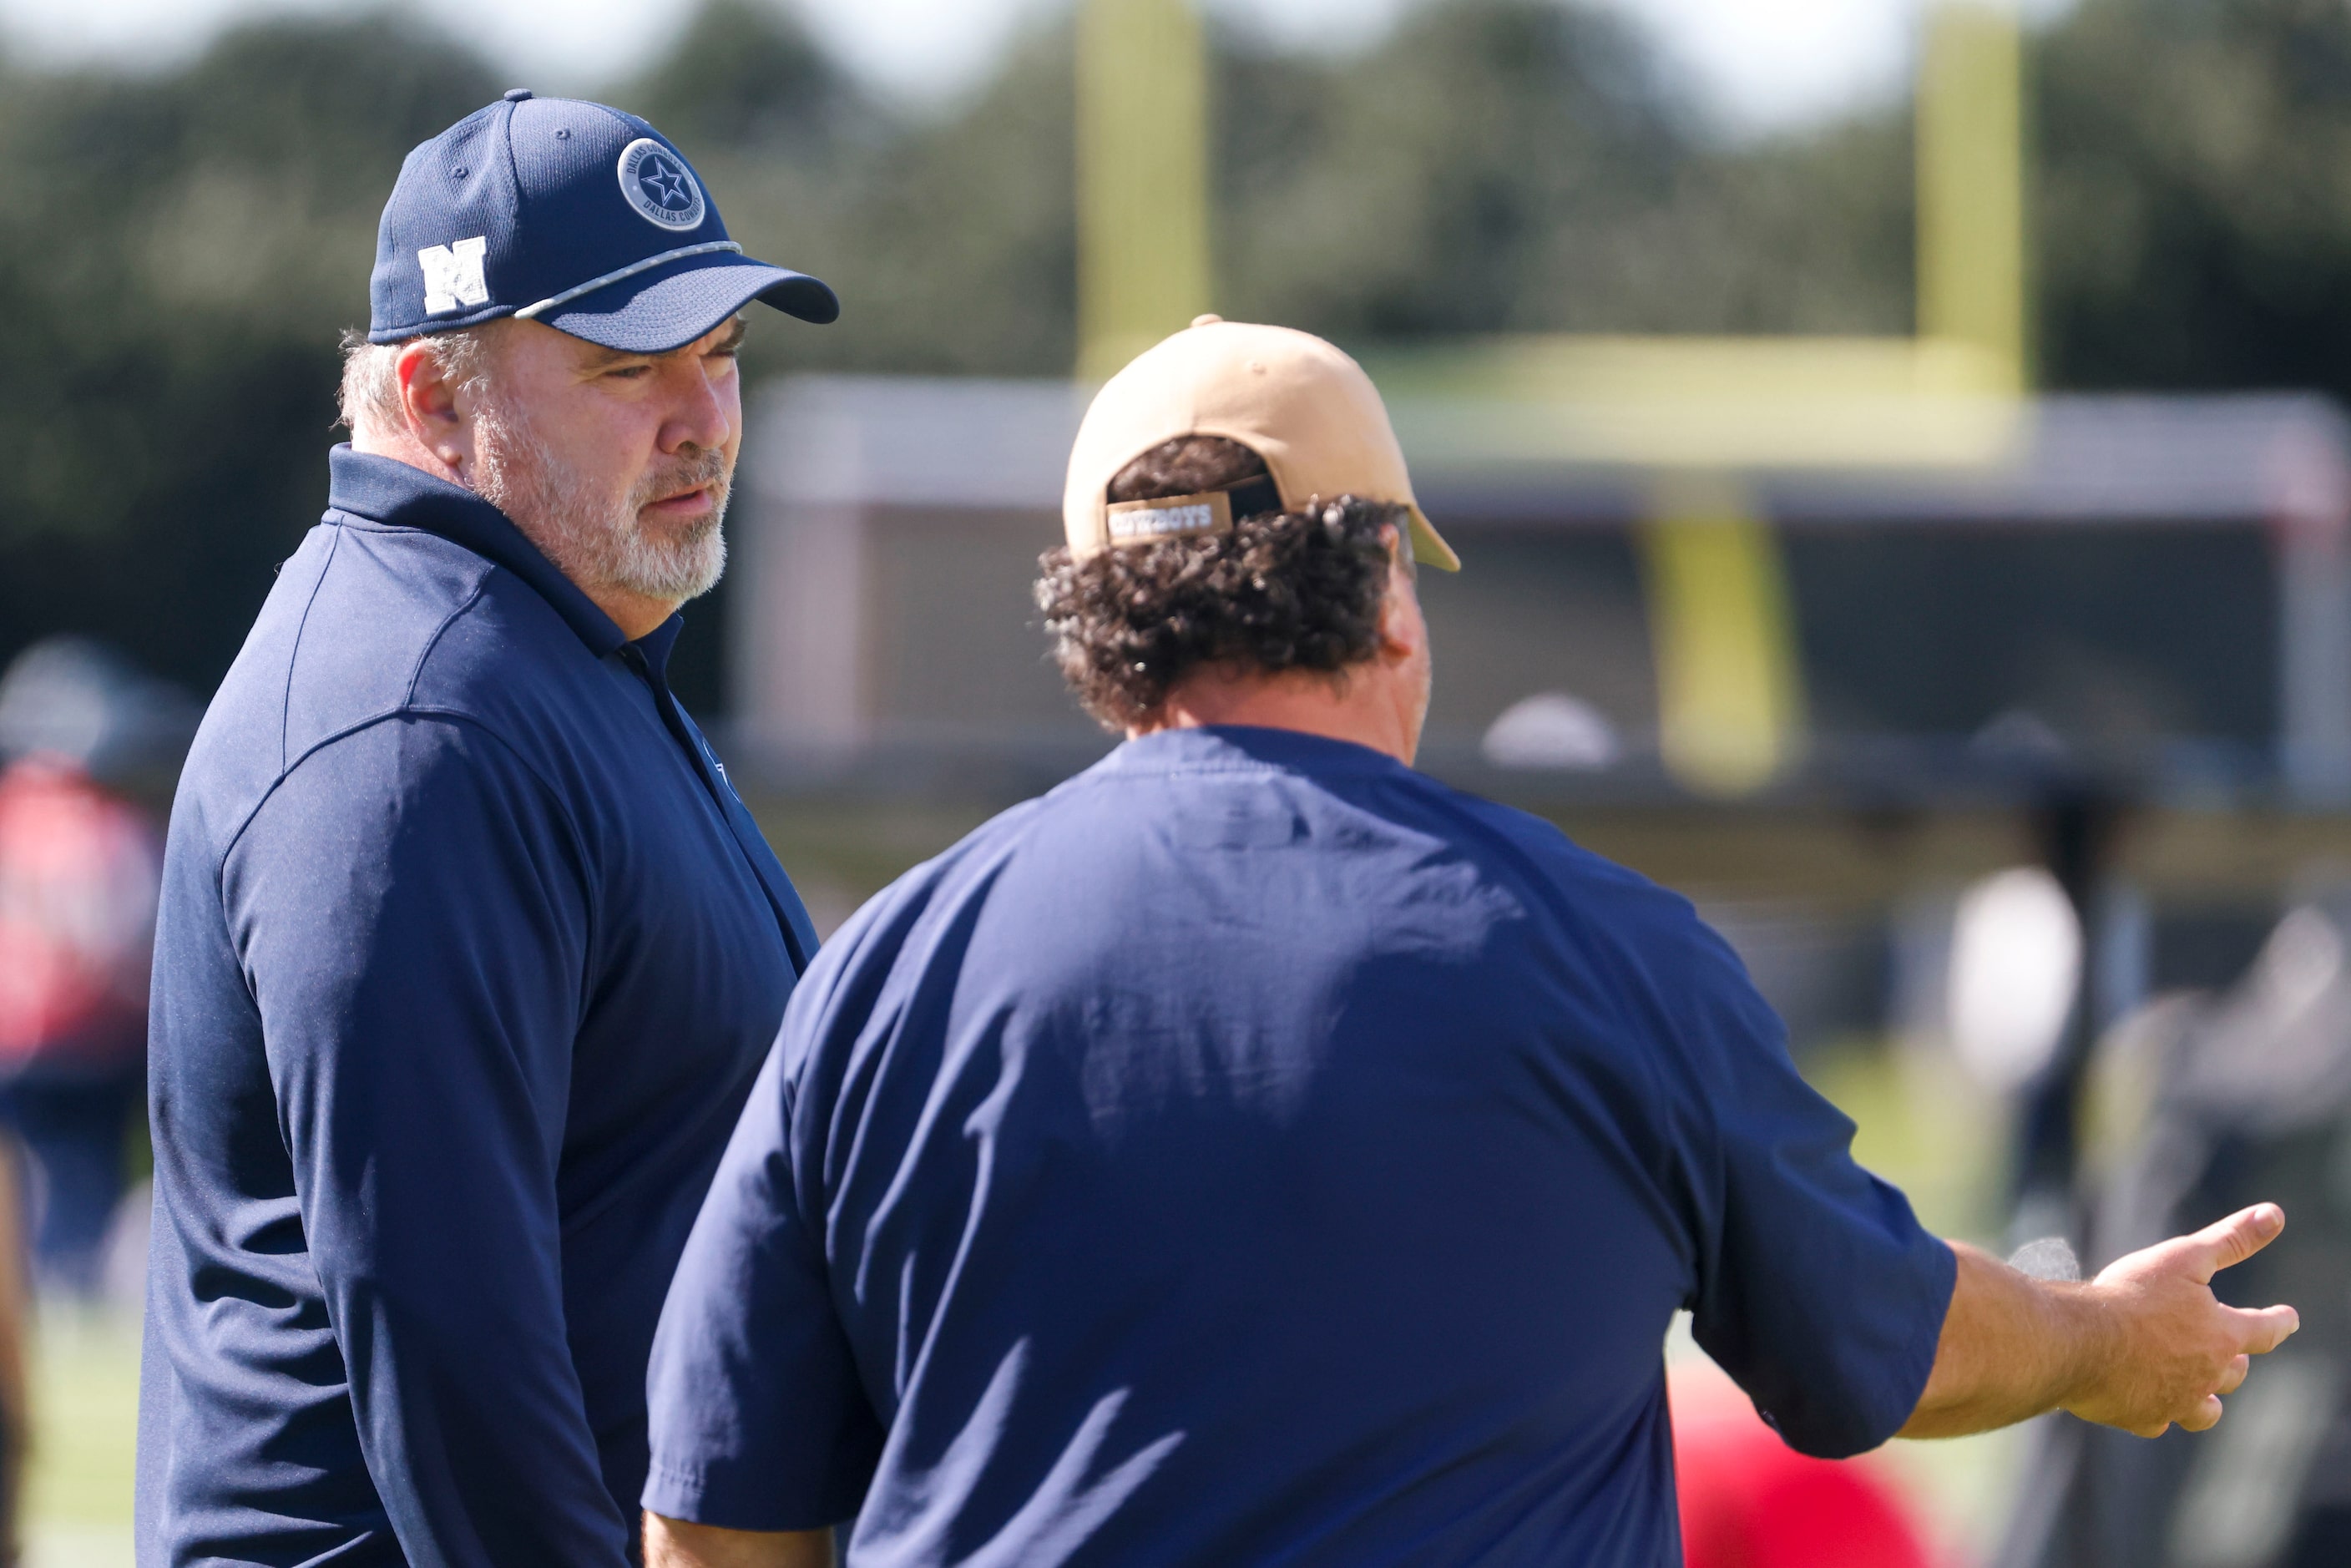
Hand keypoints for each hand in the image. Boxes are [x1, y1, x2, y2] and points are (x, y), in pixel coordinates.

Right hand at [2060, 1204, 2300, 1437]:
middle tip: (2234, 1354)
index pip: (2265, 1330)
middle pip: (2234, 1372)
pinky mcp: (2141, 1418)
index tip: (2289, 1317)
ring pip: (2205, 1410)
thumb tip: (2274, 1214)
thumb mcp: (2183, 1257)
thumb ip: (2230, 1240)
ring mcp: (2175, 1401)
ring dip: (2208, 1399)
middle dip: (2235, 1361)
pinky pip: (2159, 1421)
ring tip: (2204, 1394)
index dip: (2279, 1321)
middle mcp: (2206, 1374)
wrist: (2079, 1341)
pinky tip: (2151, 1407)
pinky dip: (2159, 1413)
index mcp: (2221, 1335)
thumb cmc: (2131, 1295)